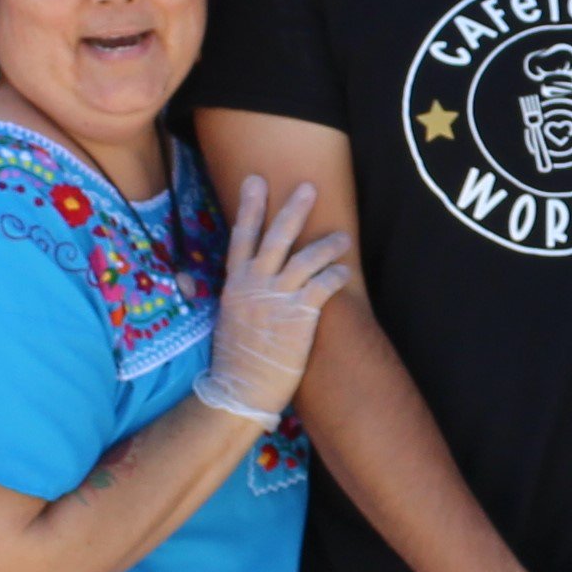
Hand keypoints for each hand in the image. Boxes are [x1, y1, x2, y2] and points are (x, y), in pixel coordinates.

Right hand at [198, 174, 355, 420]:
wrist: (240, 389)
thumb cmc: (235, 359)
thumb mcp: (227, 319)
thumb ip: (239, 295)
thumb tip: (244, 282)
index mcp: (234, 284)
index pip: (242, 236)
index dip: (250, 207)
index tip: (255, 181)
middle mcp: (254, 284)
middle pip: (276, 237)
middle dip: (293, 209)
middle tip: (308, 187)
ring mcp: (277, 298)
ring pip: (306, 258)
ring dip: (327, 244)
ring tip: (344, 237)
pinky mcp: (299, 315)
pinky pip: (323, 285)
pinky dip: (335, 276)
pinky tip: (344, 273)